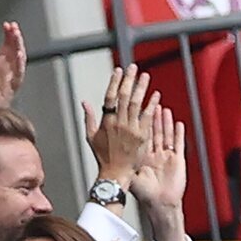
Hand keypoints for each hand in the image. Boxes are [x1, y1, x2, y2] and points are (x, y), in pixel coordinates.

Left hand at [0, 21, 25, 110]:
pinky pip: (18, 74)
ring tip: (15, 35)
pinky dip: (19, 63)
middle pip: (15, 50)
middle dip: (15, 38)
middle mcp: (6, 71)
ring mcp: (10, 79)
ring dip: (18, 46)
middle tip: (13, 27)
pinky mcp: (11, 88)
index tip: (7, 25)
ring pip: (19, 59)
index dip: (8, 35)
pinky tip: (17, 54)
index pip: (6, 46)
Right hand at [83, 65, 159, 185]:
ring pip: (137, 104)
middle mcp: (118, 124)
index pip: (110, 97)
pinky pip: (148, 117)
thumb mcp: (91, 137)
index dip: (114, 82)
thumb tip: (84, 102)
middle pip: (124, 97)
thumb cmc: (102, 156)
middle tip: (133, 68)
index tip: (118, 71)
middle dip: (129, 80)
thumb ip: (88, 118)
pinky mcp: (142, 136)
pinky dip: (152, 104)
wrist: (115, 173)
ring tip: (145, 76)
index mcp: (106, 122)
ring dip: (141, 88)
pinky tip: (156, 95)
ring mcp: (131, 129)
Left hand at [131, 106, 188, 240]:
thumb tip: (108, 160)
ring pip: (165, 135)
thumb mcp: (132, 178)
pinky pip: (178, 144)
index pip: (138, 137)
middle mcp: (153, 155)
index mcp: (142, 158)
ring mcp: (166, 156)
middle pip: (153, 132)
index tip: (133, 112)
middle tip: (149, 103)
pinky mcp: (177, 160)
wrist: (160, 205)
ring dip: (164, 122)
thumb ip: (123, 167)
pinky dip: (178, 133)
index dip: (136, 125)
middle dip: (152, 117)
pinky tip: (178, 123)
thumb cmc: (145, 194)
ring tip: (163, 109)